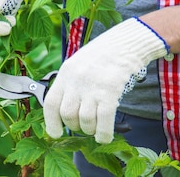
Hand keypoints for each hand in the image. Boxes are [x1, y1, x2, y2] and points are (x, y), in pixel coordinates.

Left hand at [43, 17, 168, 143]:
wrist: (127, 42)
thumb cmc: (106, 53)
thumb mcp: (81, 63)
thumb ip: (72, 83)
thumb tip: (69, 112)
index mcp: (66, 72)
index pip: (51, 103)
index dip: (51, 122)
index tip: (56, 133)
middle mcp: (76, 79)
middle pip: (68, 114)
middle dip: (75, 126)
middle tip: (85, 126)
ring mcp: (92, 86)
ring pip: (85, 120)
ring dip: (91, 130)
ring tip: (97, 128)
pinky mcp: (110, 91)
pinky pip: (103, 120)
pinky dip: (104, 133)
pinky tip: (105, 137)